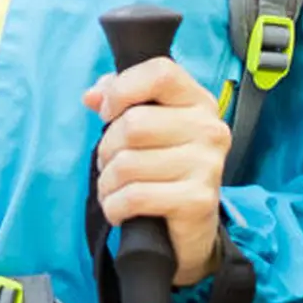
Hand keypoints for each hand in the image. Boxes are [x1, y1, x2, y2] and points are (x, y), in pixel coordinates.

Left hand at [83, 55, 229, 291]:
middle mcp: (209, 129)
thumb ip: (121, 99)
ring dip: (108, 183)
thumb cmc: (164, 170)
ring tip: (115, 190)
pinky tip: (120, 210)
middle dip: (107, 149)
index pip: (159, 73)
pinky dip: (115, 206)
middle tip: (111, 164)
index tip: (108, 113)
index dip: (122, 90)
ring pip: (128, 164)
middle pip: (133, 124)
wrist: (190, 229)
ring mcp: (207, 165)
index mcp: (198, 101)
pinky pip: (135, 196)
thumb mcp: (147, 128)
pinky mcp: (198, 200)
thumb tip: (92, 96)